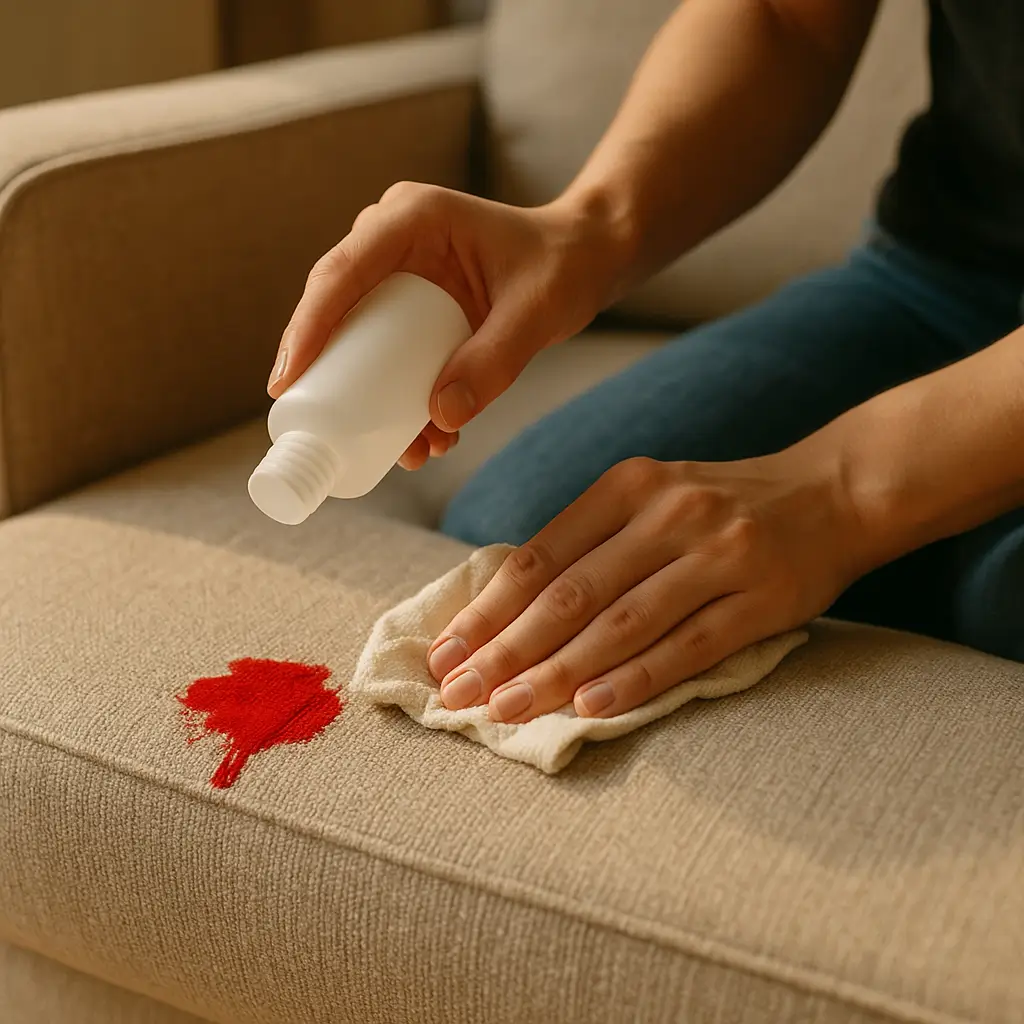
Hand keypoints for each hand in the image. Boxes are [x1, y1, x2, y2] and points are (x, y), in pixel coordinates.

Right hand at [268, 182, 633, 469]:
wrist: (585, 258)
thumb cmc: (564, 266)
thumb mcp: (536, 312)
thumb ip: (493, 360)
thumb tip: (437, 417)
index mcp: (414, 219)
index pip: (342, 272)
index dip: (308, 327)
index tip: (286, 382)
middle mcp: (395, 239)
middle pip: (335, 307)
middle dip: (325, 372)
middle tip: (316, 431)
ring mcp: (401, 273)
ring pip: (359, 336)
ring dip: (367, 395)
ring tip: (406, 451)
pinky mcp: (414, 306)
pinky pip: (388, 351)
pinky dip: (399, 395)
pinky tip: (428, 437)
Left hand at [427, 448, 869, 721]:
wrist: (833, 492)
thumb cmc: (722, 506)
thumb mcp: (651, 497)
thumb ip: (590, 541)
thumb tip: (509, 607)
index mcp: (628, 486)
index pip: (540, 555)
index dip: (487, 609)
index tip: (445, 652)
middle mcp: (668, 513)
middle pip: (570, 593)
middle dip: (505, 649)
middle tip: (456, 694)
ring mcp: (718, 554)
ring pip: (621, 623)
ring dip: (556, 672)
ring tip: (505, 709)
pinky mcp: (762, 598)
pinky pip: (688, 645)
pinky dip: (635, 679)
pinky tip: (590, 707)